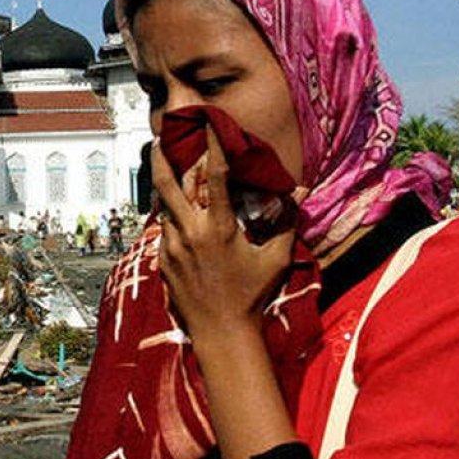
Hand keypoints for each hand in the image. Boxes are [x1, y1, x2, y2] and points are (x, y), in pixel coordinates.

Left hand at [152, 127, 293, 342]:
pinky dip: (171, 220)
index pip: (214, 177)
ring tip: (166, 172)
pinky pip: (165, 232)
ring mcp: (171, 248)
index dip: (213, 147)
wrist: (221, 332)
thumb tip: (299, 192)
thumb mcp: (274, 258)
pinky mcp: (163, 262)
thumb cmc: (251, 295)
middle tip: (158, 139)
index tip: (209, 125)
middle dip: (161, 159)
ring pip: (165, 209)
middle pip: (166, 186)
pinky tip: (176, 215)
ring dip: (167, 191)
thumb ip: (285, 222)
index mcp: (217, 228)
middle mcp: (189, 233)